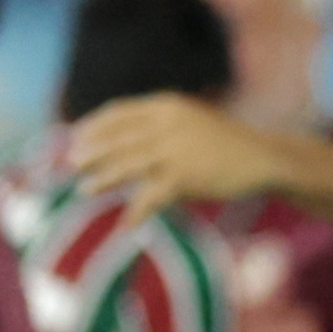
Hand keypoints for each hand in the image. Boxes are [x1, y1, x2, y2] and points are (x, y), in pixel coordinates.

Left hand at [66, 93, 277, 214]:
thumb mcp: (188, 122)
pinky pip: (151, 198)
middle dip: (91, 152)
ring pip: (127, 166)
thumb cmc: (221, 143)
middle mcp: (167, 124)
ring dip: (103, 179)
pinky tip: (126, 225)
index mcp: (166, 106)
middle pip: (117, 138)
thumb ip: (157, 125)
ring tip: (83, 189)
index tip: (74, 137)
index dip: (94, 125)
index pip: (119, 112)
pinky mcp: (184, 176)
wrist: (262, 158)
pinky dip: (136, 213)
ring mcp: (175, 150)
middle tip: (70, 164)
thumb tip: (118, 138)